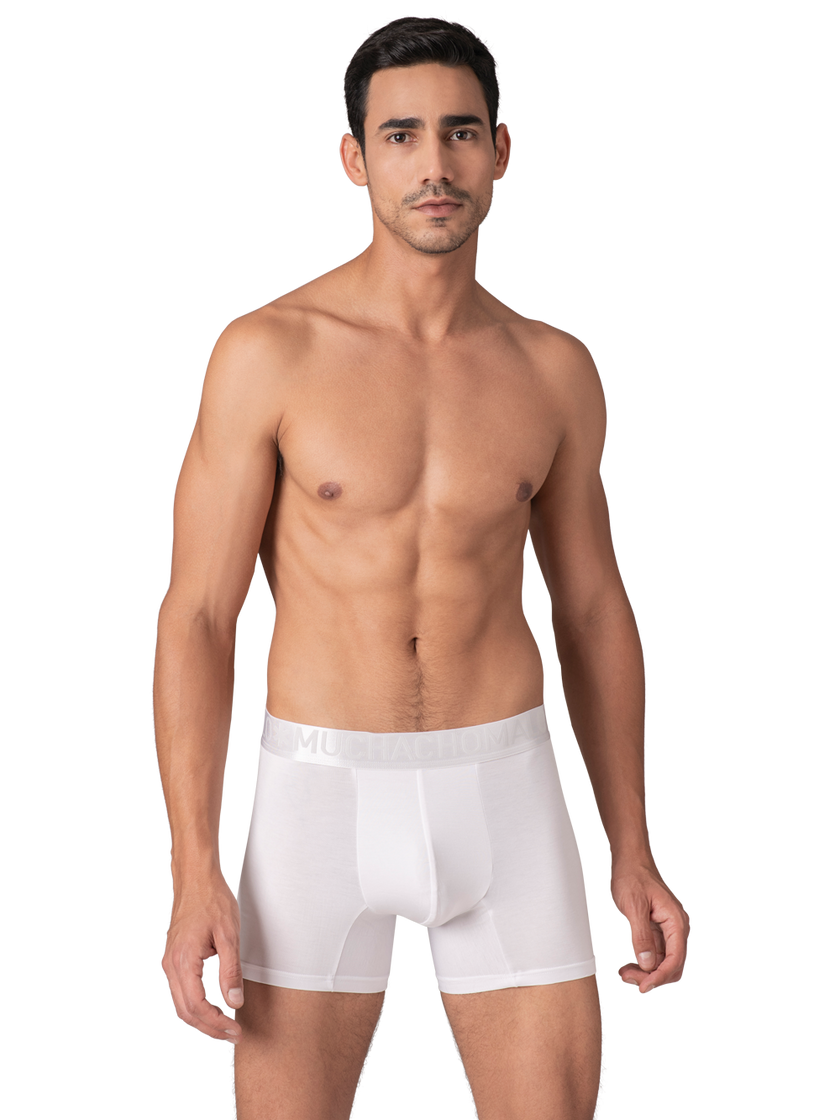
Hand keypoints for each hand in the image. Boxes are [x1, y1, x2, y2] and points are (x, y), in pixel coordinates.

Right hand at [159, 868, 244, 1042]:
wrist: (197, 878)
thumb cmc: (213, 900)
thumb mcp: (229, 935)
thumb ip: (231, 971)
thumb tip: (235, 1002)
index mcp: (183, 961)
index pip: (197, 1007)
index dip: (216, 1023)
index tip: (235, 1030)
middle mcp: (171, 965)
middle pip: (186, 1012)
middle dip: (209, 1028)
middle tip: (232, 1034)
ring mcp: (169, 962)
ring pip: (180, 1004)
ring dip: (201, 1019)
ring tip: (224, 1026)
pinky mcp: (173, 958)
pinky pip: (179, 992)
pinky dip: (194, 1006)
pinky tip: (211, 1008)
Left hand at [607, 859, 690, 996]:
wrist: (630, 860)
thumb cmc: (633, 876)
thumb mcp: (634, 905)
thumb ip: (642, 935)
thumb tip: (648, 964)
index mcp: (676, 922)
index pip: (675, 959)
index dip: (660, 977)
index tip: (643, 987)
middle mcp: (676, 929)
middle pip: (672, 966)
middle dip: (652, 977)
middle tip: (629, 978)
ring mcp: (667, 931)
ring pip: (662, 963)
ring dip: (646, 973)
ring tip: (624, 974)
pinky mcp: (657, 932)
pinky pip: (654, 955)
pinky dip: (643, 964)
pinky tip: (628, 967)